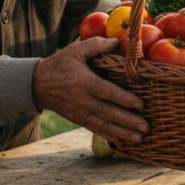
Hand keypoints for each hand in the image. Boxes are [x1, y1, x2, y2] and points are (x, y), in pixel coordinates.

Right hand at [33, 37, 147, 146]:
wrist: (38, 84)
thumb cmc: (60, 64)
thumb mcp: (75, 50)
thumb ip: (96, 45)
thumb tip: (117, 41)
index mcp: (84, 82)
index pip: (107, 92)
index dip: (124, 99)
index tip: (140, 104)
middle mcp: (83, 100)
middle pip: (108, 112)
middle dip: (128, 121)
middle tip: (145, 126)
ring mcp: (80, 112)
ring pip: (104, 125)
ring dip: (122, 132)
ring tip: (140, 138)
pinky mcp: (79, 119)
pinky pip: (96, 130)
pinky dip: (110, 137)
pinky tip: (123, 143)